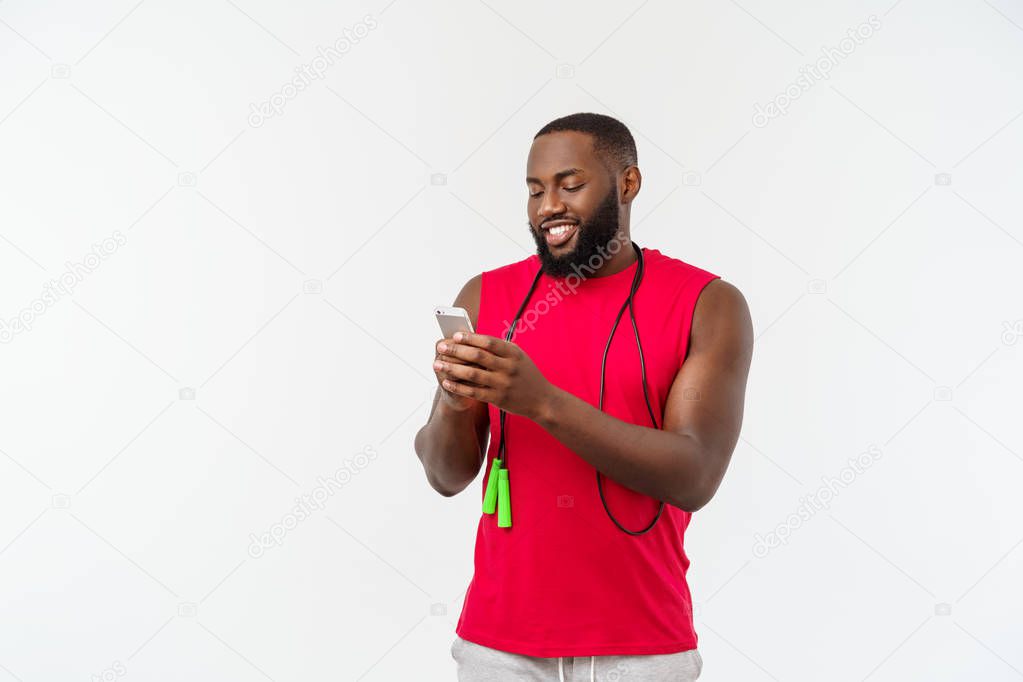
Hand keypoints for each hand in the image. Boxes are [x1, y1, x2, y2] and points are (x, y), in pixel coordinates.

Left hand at [433, 331, 552, 419]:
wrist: (543, 400)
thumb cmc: (526, 374)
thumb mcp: (518, 357)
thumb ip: (499, 348)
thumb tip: (471, 338)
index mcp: (514, 353)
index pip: (489, 342)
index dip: (470, 338)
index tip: (455, 335)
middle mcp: (508, 368)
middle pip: (478, 356)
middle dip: (456, 350)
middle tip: (440, 347)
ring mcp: (503, 384)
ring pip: (472, 374)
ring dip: (452, 368)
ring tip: (437, 364)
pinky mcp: (498, 399)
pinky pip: (473, 392)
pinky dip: (458, 387)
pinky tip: (446, 382)